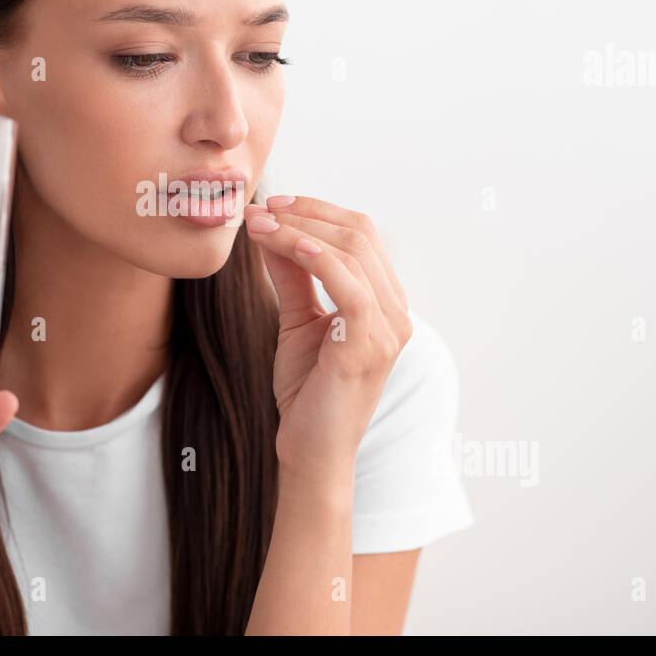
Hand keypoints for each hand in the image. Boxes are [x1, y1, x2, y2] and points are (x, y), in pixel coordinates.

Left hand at [243, 196, 412, 483]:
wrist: (309, 450)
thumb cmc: (306, 390)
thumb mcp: (297, 319)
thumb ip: (292, 274)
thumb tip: (272, 226)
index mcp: (384, 302)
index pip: (360, 233)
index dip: (316, 210)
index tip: (270, 204)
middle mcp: (396, 312)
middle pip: (360, 233)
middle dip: (306, 213)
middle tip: (260, 209)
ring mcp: (388, 330)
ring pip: (354, 252)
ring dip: (300, 230)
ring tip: (259, 225)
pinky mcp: (369, 347)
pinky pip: (352, 288)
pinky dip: (320, 259)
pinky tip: (291, 246)